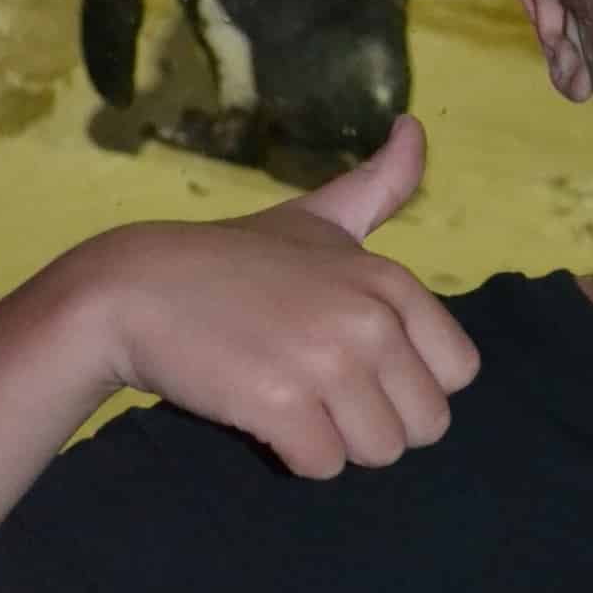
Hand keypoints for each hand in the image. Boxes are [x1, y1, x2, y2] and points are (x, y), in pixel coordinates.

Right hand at [87, 115, 479, 479]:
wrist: (134, 289)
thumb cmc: (234, 259)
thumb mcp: (317, 217)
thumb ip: (379, 185)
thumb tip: (416, 126)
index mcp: (392, 281)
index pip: (458, 372)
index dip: (411, 383)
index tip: (361, 364)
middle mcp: (371, 319)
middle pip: (425, 424)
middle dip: (377, 423)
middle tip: (323, 393)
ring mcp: (328, 362)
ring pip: (379, 452)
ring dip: (337, 444)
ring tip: (294, 403)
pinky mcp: (281, 405)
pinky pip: (324, 467)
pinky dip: (295, 458)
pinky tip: (264, 419)